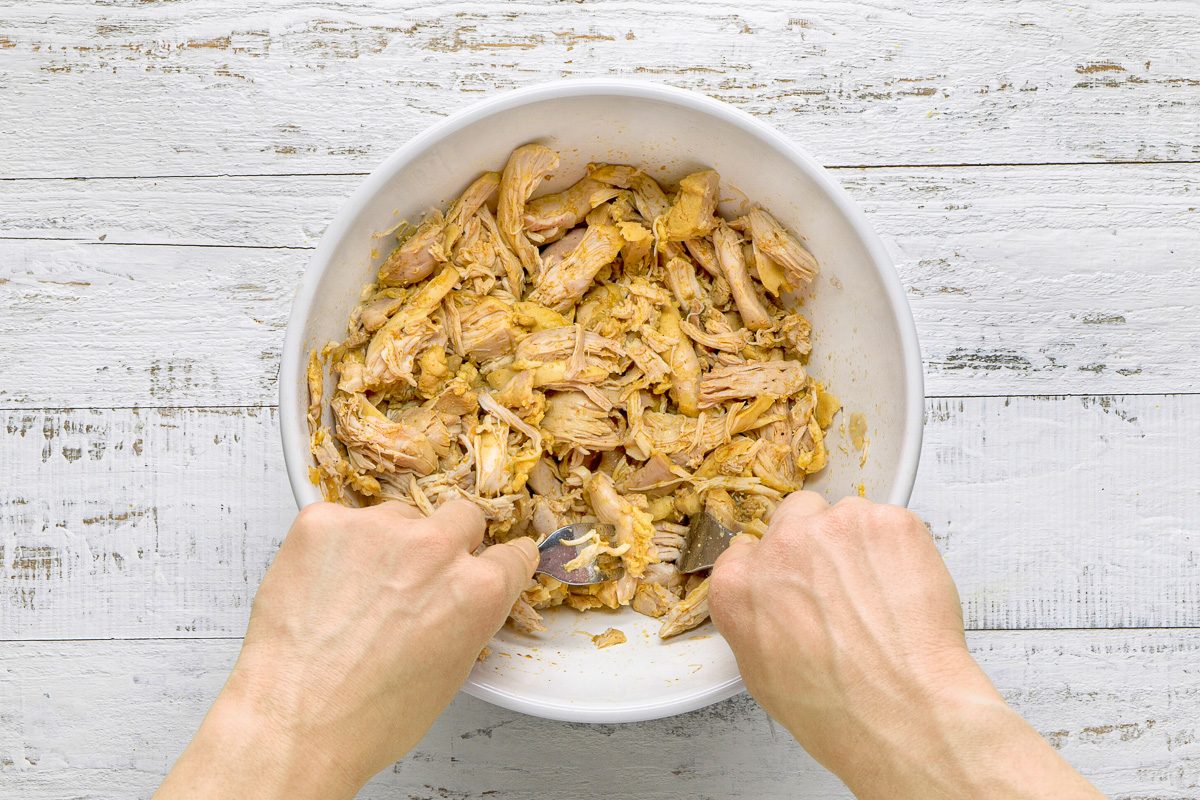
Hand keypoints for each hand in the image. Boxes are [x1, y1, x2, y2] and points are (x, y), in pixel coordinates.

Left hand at [156, 500, 536, 799]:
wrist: (292, 724)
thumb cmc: (369, 717)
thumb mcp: (450, 673)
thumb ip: (468, 617)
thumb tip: (459, 597)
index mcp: (478, 590)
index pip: (513, 554)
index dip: (501, 563)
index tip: (490, 562)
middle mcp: (435, 548)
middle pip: (462, 515)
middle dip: (449, 541)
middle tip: (418, 577)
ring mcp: (377, 528)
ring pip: (398, 515)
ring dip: (388, 543)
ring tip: (357, 593)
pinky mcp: (323, 522)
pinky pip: (340, 520)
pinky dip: (334, 547)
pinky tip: (322, 587)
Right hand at [709, 492, 1102, 799]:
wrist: (902, 712)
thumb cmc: (836, 709)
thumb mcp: (760, 675)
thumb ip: (753, 619)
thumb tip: (770, 603)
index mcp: (739, 584)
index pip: (747, 549)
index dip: (776, 566)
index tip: (795, 580)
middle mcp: (782, 544)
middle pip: (796, 516)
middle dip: (817, 544)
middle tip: (843, 586)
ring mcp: (837, 526)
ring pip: (848, 516)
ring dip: (861, 545)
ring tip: (882, 597)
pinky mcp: (890, 523)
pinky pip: (893, 524)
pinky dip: (901, 551)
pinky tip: (905, 593)